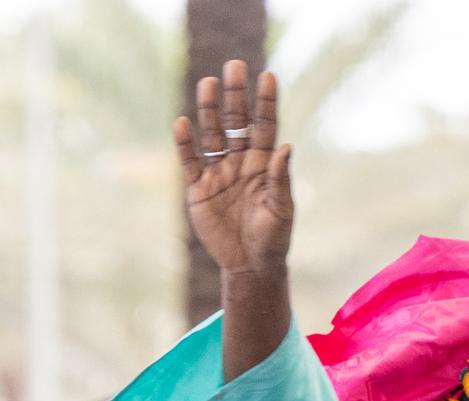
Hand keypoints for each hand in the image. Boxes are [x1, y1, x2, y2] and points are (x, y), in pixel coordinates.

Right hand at [176, 63, 293, 281]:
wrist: (250, 265)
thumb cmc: (273, 239)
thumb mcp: (281, 210)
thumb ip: (281, 179)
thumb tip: (285, 146)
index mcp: (264, 164)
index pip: (265, 126)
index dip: (266, 102)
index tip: (269, 76)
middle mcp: (240, 162)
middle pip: (236, 122)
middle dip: (235, 96)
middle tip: (235, 66)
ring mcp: (218, 173)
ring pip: (212, 135)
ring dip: (209, 110)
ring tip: (208, 83)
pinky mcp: (198, 189)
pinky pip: (190, 162)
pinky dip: (186, 144)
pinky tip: (183, 124)